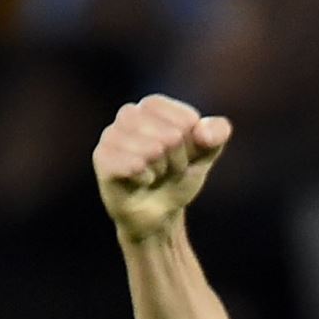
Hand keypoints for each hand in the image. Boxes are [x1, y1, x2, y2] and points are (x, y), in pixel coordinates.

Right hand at [93, 94, 231, 241]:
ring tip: (153, 175)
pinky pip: (133, 165)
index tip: (183, 154)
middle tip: (166, 169)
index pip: (186, 120)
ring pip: (152, 150)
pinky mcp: (102, 158)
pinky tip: (141, 181)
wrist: (158, 213)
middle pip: (171, 136)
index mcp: (154, 106)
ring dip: (160, 170)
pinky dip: (144, 178)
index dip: (192, 144)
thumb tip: (202, 132)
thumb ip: (216, 134)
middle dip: (177, 160)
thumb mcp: (205, 154)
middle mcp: (129, 114)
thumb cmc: (178, 176)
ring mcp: (111, 134)